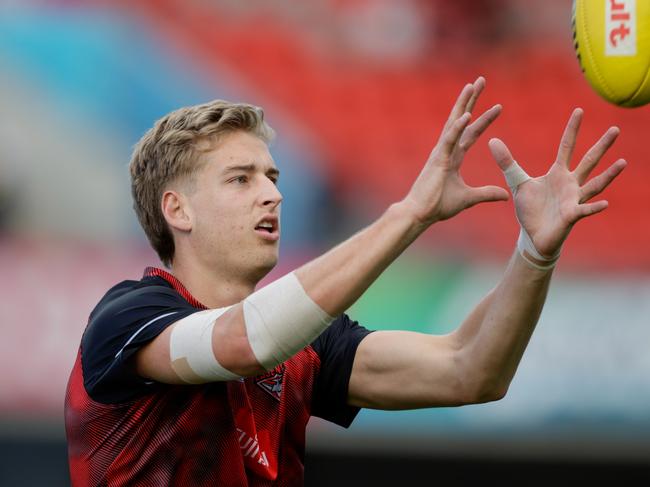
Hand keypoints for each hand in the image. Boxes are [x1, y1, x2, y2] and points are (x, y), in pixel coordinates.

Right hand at [403, 77, 508, 225]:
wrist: (420, 214)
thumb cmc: (437, 206)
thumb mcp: (468, 199)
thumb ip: (486, 193)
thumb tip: (506, 195)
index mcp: (453, 157)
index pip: (471, 134)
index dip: (484, 120)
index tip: (499, 106)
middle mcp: (446, 150)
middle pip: (461, 119)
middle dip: (471, 100)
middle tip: (480, 81)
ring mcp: (441, 153)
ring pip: (454, 122)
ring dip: (463, 103)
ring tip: (472, 86)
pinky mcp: (437, 160)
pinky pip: (449, 140)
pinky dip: (458, 127)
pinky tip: (467, 115)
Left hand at [489, 108, 626, 257]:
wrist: (533, 235)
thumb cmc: (530, 209)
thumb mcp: (517, 182)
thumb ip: (507, 162)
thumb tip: (492, 140)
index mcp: (557, 173)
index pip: (566, 147)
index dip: (572, 130)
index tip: (579, 110)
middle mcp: (570, 183)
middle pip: (588, 161)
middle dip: (601, 146)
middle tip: (615, 128)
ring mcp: (573, 199)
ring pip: (594, 185)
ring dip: (608, 175)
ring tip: (622, 162)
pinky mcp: (571, 216)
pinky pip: (584, 211)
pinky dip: (593, 207)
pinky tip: (605, 203)